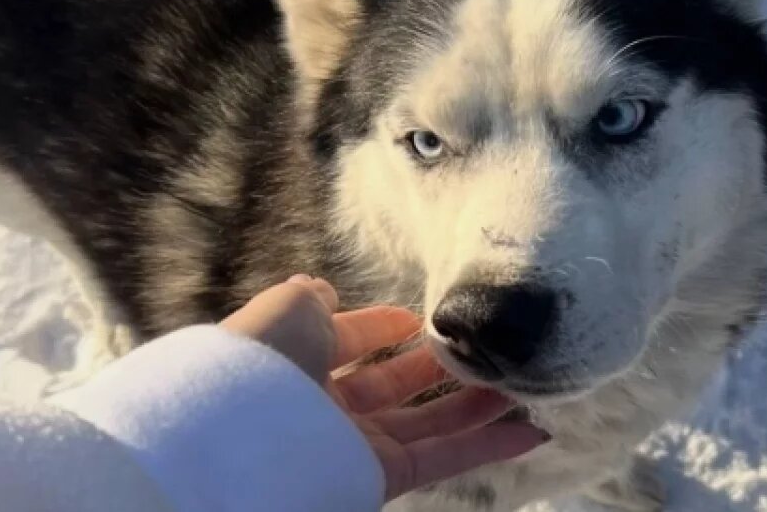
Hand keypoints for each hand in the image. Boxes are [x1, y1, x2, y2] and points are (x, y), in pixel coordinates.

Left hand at [221, 275, 548, 499]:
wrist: (236, 435)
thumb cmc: (258, 360)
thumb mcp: (285, 309)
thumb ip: (310, 297)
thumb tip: (324, 287)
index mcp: (295, 363)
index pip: (348, 344)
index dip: (382, 328)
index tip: (418, 317)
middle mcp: (325, 408)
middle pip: (395, 386)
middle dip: (441, 366)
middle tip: (488, 347)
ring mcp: (354, 446)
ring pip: (429, 423)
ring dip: (479, 404)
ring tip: (525, 381)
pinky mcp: (380, 478)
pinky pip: (442, 460)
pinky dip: (487, 447)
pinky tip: (530, 431)